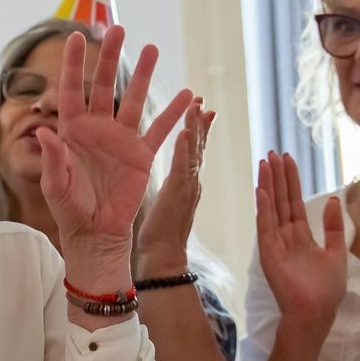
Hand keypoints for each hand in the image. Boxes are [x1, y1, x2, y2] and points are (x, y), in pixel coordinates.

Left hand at [37, 27, 192, 288]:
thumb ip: (51, 158)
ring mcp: (121, 138)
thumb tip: (44, 132)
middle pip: (104, 85)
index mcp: (71, 130)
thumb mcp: (55, 185)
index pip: (70, 89)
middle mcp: (97, 128)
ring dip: (143, 74)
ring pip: (133, 99)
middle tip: (117, 29)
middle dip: (109, 57)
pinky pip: (159, 130)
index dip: (72, 64)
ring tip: (152, 48)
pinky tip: (186, 95)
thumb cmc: (69, 209)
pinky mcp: (141, 154)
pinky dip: (172, 113)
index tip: (75, 36)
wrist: (95, 232)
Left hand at [137, 99, 214, 277]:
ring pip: (193, 150)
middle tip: (202, 101)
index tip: (198, 108)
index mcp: (184, 182)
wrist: (162, 259)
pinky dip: (185, 148)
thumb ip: (168, 185)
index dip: (195, 129)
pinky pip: (182, 166)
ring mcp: (186, 185)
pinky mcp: (178, 192)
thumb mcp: (164, 203)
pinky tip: (185, 131)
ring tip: (198, 105)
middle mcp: (189, 180)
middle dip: (199, 122)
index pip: (191, 150)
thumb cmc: (159, 235)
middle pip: (196, 145)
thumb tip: (157, 169)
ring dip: (195, 126)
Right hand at [255, 151, 345, 331]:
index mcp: (301, 237)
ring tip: (265, 163)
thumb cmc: (326, 291)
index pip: (293, 203)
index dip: (291, 181)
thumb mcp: (336, 253)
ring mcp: (275, 244)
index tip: (287, 159)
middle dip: (277, 177)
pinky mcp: (269, 254)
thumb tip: (333, 200)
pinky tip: (261, 191)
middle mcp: (285, 237)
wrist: (316, 313)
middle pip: (280, 201)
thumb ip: (334, 227)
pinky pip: (265, 227)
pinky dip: (263, 209)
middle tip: (272, 153)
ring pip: (271, 209)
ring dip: (267, 186)